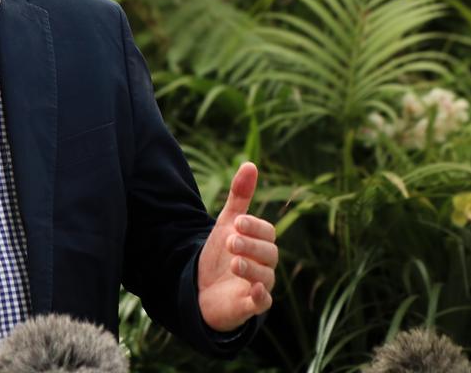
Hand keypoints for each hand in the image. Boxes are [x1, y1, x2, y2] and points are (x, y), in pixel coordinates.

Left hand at [197, 162, 276, 331]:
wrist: (201, 287)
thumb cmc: (220, 253)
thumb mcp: (227, 223)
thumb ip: (239, 196)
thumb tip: (250, 164)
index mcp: (260, 243)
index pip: (268, 232)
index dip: (255, 227)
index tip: (238, 222)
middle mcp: (264, 264)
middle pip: (269, 253)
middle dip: (251, 246)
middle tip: (230, 241)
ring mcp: (259, 285)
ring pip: (265, 277)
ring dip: (251, 269)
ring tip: (233, 262)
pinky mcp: (249, 306)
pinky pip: (263, 303)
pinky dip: (261, 297)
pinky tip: (253, 290)